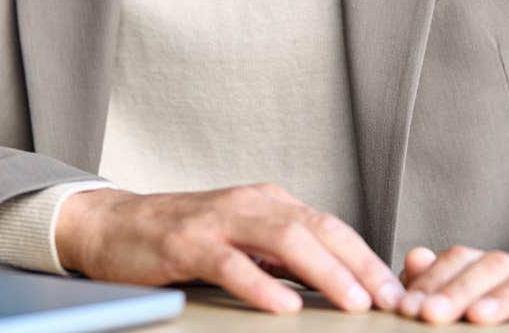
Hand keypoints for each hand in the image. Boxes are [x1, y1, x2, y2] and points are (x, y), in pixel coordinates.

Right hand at [54, 184, 402, 314]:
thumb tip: (335, 284)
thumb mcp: (242, 240)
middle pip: (318, 228)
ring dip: (324, 272)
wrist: (113, 225)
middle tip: (388, 299)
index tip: (395, 290)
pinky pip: (230, 264)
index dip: (367, 257)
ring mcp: (219, 222)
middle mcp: (250, 204)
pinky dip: (261, 284)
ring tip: (352, 301)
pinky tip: (283, 305)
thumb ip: (282, 256)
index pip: (331, 227)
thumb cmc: (182, 238)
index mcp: (270, 203)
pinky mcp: (186, 244)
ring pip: (284, 240)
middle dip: (360, 265)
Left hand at [395, 245, 508, 323]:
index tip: (408, 309)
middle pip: (497, 264)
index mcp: (496, 270)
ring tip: (478, 318)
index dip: (434, 281)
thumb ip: (442, 288)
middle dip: (460, 289)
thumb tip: (415, 257)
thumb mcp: (472, 309)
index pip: (463, 259)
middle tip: (430, 316)